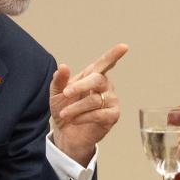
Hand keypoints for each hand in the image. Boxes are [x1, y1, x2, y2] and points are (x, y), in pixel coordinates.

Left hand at [49, 43, 127, 164]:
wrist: (65, 132)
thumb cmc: (64, 108)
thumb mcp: (56, 94)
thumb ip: (59, 80)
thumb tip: (63, 66)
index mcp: (92, 75)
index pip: (105, 63)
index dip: (114, 55)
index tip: (124, 47)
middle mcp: (105, 85)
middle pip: (97, 79)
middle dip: (79, 86)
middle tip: (65, 94)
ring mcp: (111, 100)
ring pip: (94, 100)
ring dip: (75, 108)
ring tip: (64, 114)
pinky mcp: (113, 115)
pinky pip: (99, 114)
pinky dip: (83, 117)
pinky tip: (75, 120)